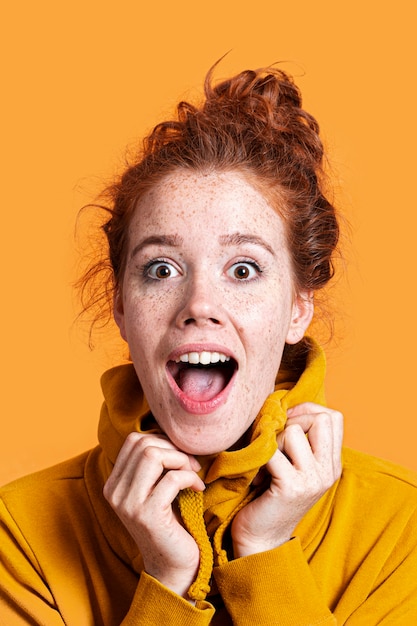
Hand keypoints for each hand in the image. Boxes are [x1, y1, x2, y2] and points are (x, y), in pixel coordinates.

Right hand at [103, 432, 204, 598]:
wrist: (173, 566)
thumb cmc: (170, 523)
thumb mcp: (155, 489)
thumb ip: (153, 465)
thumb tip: (168, 430)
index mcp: (114, 483)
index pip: (133, 440)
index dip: (161, 439)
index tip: (179, 455)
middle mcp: (115, 492)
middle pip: (144, 444)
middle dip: (174, 448)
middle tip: (191, 465)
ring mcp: (128, 504)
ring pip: (154, 455)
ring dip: (181, 460)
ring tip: (194, 474)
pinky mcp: (148, 514)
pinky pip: (172, 478)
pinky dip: (191, 478)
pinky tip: (198, 490)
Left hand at [231, 402, 342, 557]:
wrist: (261, 539)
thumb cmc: (271, 496)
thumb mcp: (294, 466)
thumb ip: (300, 440)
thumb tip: (284, 404)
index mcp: (332, 464)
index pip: (334, 417)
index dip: (307, 410)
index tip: (287, 421)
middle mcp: (328, 471)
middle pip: (320, 418)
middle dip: (292, 419)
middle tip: (274, 438)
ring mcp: (312, 480)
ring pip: (293, 431)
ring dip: (273, 440)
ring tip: (267, 461)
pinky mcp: (291, 487)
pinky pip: (273, 451)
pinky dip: (260, 456)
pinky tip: (258, 475)